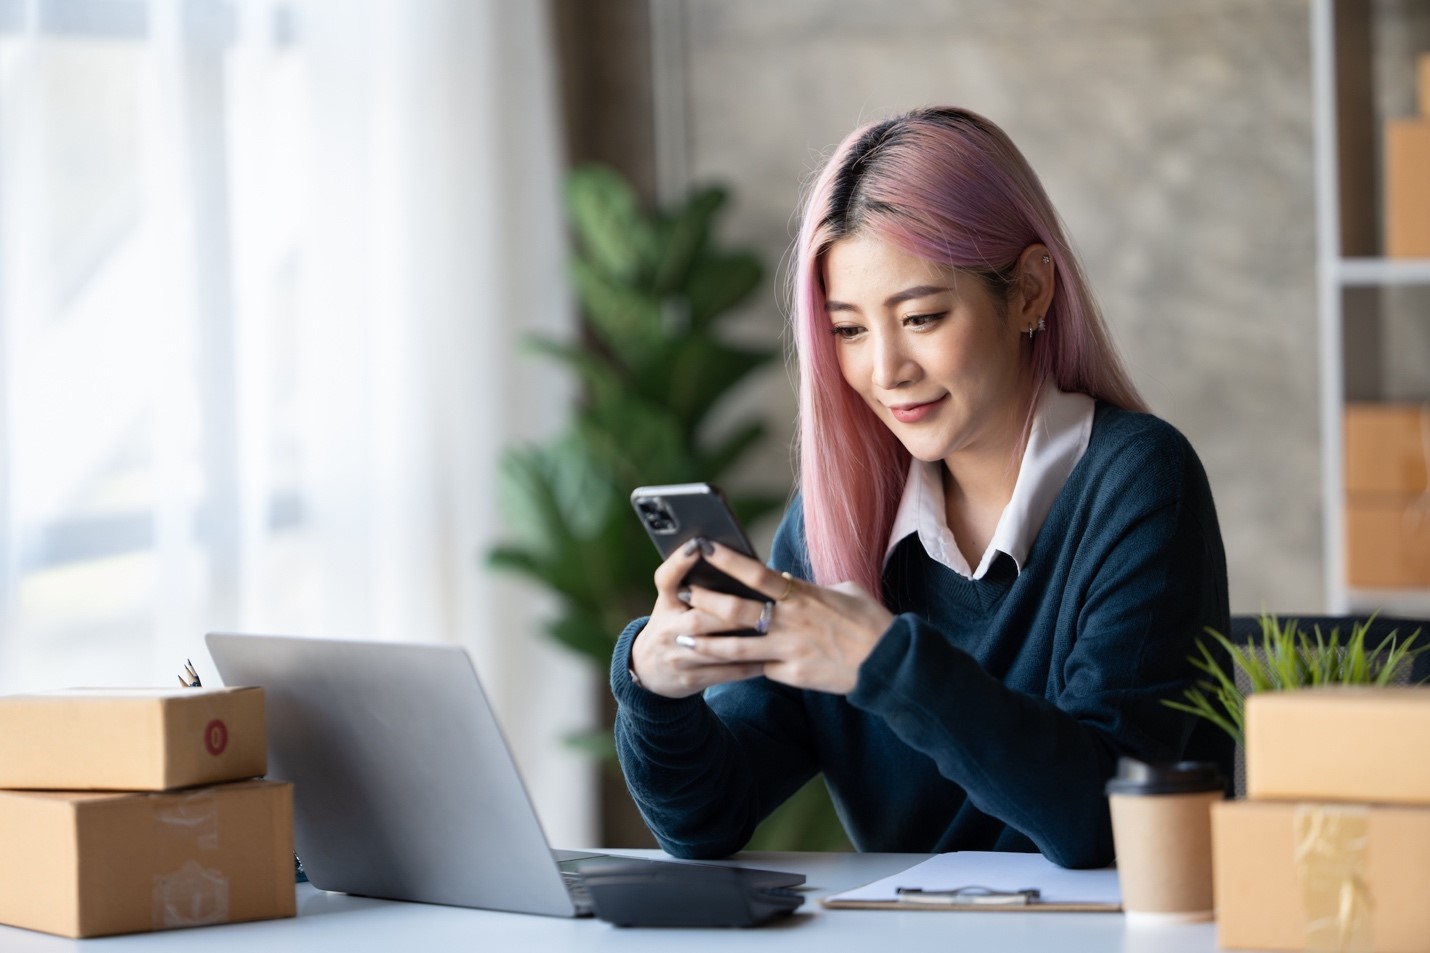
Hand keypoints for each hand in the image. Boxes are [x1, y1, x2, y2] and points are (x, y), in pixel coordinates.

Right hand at [628, 538, 769, 697]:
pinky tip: (770, 658)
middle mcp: (667, 629)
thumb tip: (734, 561)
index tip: (698, 544)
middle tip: (760, 600)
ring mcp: (677, 657)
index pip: (666, 579)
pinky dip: (748, 666)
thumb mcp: (673, 604)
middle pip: (698, 618)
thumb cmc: (673, 625)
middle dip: (729, 610)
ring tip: (773, 630)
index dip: (679, 562)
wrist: (647, 670)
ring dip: (745, 640)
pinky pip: (724, 673)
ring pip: (714, 649)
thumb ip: (696, 587)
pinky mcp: (689, 679)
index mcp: (665, 604)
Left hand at [644, 541, 894, 695]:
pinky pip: (760, 669)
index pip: (757, 574)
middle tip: (683, 594)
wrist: (888, 663)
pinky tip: (721, 665)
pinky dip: (743, 666)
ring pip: (737, 647)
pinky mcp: (792, 675)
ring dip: (707, 641)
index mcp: (803, 596)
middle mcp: (790, 622)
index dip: (728, 560)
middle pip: (737, 610)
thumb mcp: (845, 590)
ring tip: (683, 636)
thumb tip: (788, 581)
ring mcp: (789, 651)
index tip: (705, 547)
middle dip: (706, 601)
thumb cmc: (870, 621)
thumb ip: (811, 586)